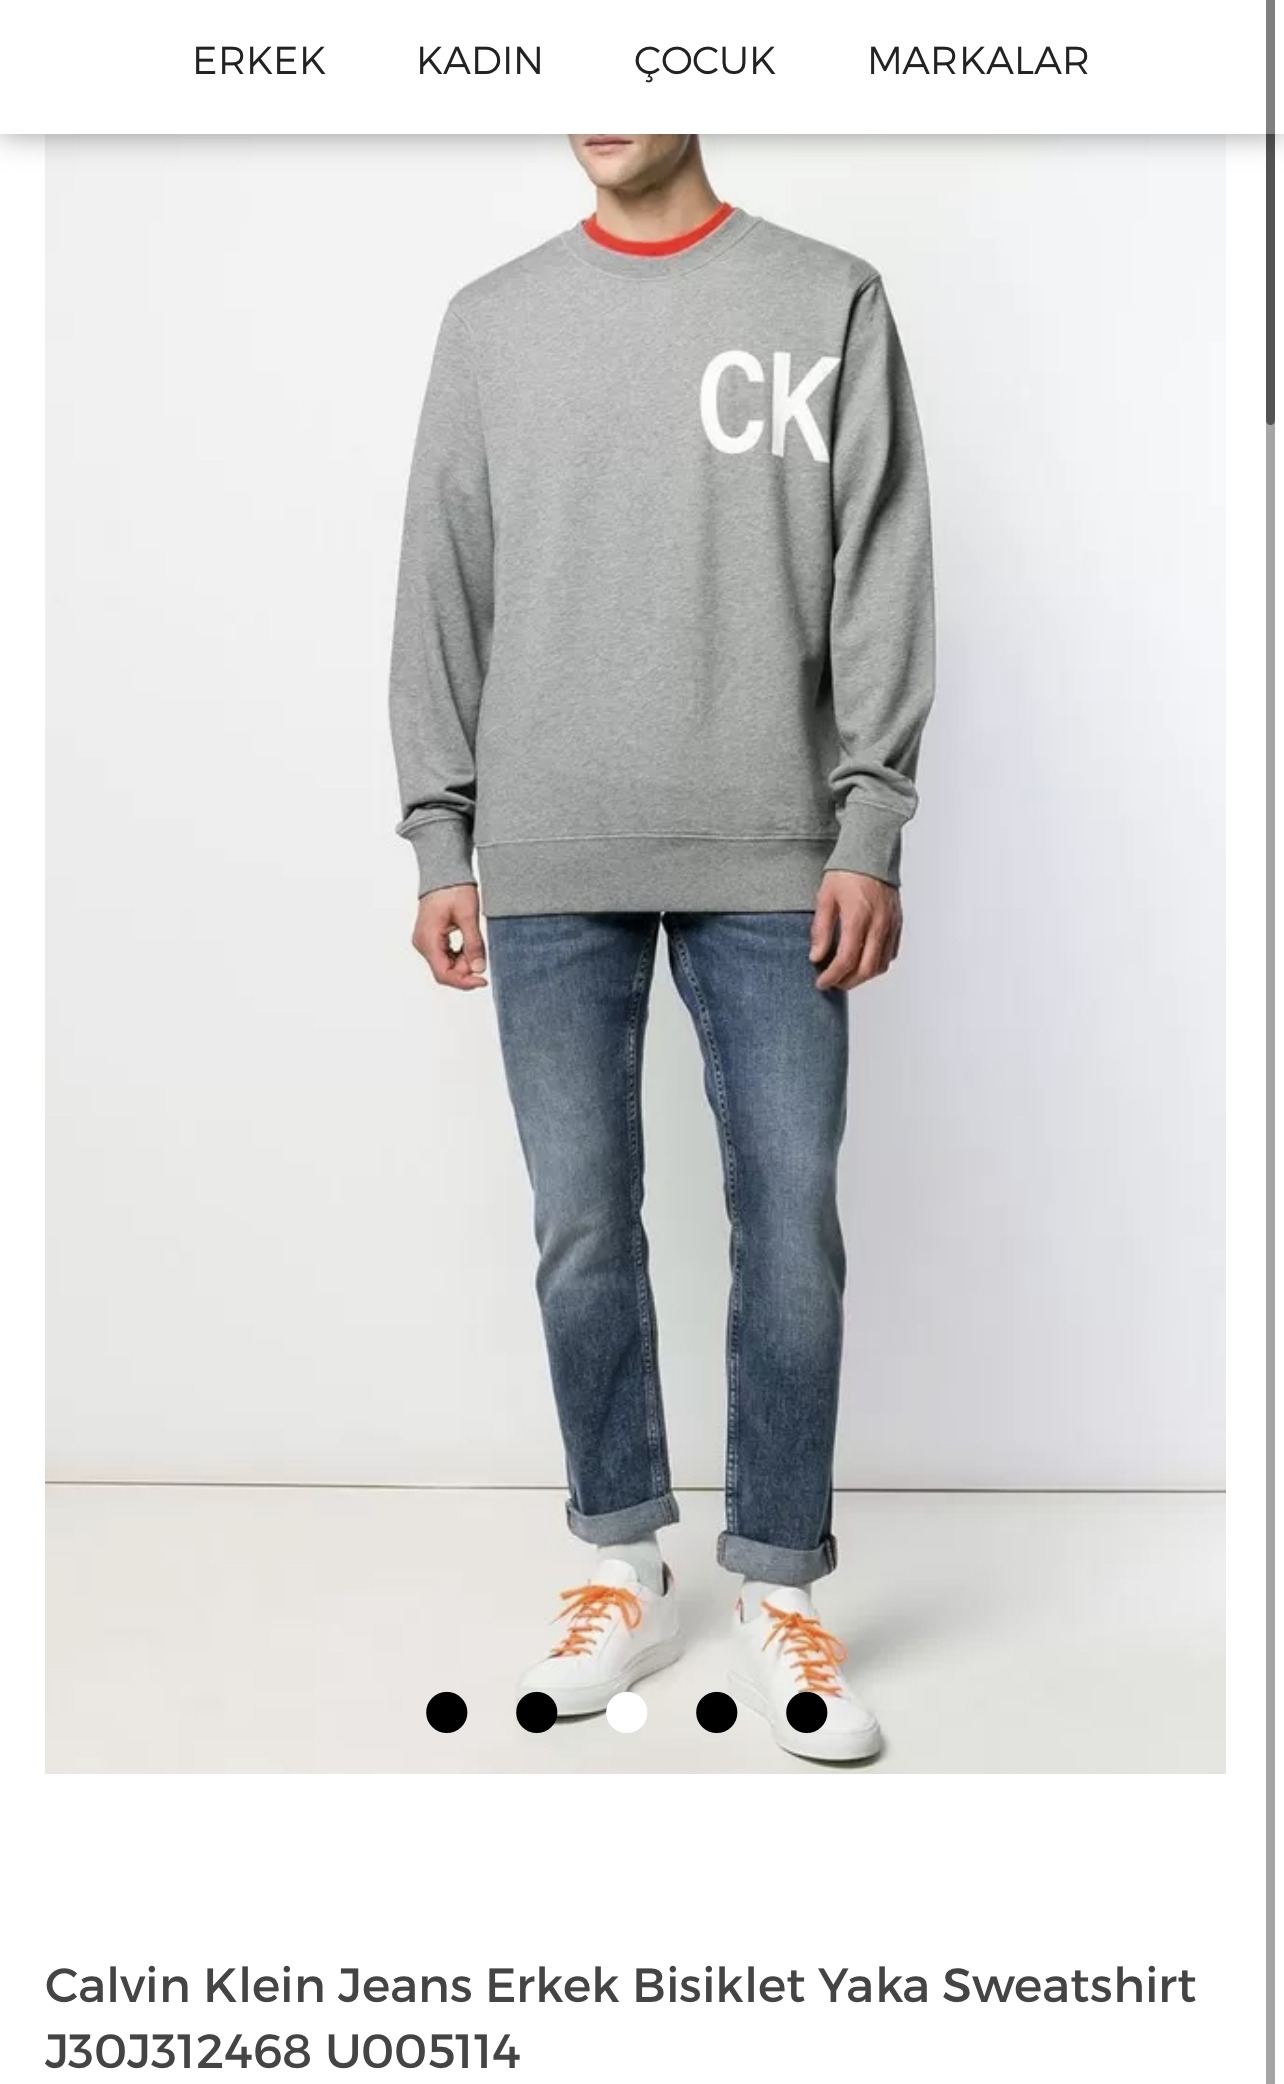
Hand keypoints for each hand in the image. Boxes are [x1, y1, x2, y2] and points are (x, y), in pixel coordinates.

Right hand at [412, 884, 488, 989]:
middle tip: (482, 956)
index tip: (483, 980)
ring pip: (445, 964)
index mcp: (428, 940)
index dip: (464, 981)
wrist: (444, 871)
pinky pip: (444, 954)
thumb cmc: (453, 888)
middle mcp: (422, 943)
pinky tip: (469, 945)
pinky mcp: (430, 937)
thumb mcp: (468, 917)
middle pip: (444, 971)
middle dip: (465, 969)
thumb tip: (479, 968)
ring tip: (476, 945)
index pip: (443, 974)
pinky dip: (458, 955)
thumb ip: (473, 944)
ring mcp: (424, 941)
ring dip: (463, 962)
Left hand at [809, 871, 901, 990]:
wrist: (872, 852)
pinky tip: (863, 960)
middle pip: (866, 969)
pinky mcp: (898, 923)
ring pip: (881, 965)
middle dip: (847, 982)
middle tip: (832, 983)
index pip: (846, 960)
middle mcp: (878, 924)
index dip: (832, 976)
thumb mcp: (825, 898)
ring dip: (863, 976)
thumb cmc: (847, 872)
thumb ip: (821, 930)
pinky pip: (891, 953)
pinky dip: (876, 963)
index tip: (821, 983)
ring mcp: (891, 925)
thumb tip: (816, 957)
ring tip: (846, 975)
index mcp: (858, 917)